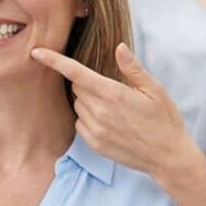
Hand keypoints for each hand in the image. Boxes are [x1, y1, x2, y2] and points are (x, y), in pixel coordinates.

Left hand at [31, 43, 195, 180]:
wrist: (169, 158)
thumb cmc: (165, 120)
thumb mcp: (155, 90)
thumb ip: (133, 68)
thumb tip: (118, 47)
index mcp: (112, 94)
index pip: (75, 72)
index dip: (53, 60)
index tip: (36, 52)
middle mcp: (98, 112)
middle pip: (76, 87)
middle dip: (86, 83)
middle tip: (110, 88)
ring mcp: (94, 130)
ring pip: (78, 105)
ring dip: (88, 101)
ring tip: (114, 108)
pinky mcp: (93, 144)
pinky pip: (80, 123)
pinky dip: (88, 118)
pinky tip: (109, 122)